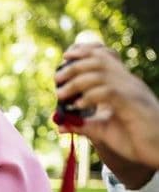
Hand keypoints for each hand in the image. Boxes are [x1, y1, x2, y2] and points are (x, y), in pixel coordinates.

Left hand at [56, 43, 158, 167]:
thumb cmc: (134, 139)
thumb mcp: (103, 131)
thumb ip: (83, 126)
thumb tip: (60, 125)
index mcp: (123, 84)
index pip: (105, 57)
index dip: (85, 52)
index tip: (65, 57)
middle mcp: (128, 83)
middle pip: (100, 61)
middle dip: (75, 65)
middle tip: (57, 79)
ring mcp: (131, 91)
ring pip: (101, 73)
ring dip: (77, 81)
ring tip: (61, 94)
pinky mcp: (132, 103)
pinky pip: (108, 92)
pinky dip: (89, 96)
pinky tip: (78, 105)